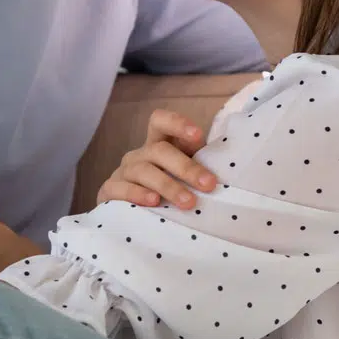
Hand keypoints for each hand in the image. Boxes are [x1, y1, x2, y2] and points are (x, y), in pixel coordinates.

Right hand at [96, 109, 217, 208]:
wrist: (129, 218)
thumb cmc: (165, 194)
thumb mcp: (182, 178)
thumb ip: (198, 167)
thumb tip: (228, 168)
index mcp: (158, 145)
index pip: (161, 121)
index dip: (177, 124)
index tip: (198, 136)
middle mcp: (140, 155)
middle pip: (160, 151)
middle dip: (186, 168)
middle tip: (209, 184)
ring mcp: (124, 172)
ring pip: (144, 171)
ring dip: (169, 186)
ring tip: (188, 202)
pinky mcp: (110, 191)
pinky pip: (121, 189)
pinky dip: (138, 195)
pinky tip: (153, 203)